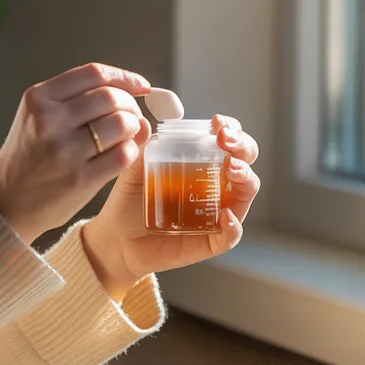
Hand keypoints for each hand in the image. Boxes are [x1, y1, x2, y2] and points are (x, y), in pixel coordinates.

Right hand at [0, 63, 151, 243]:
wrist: (5, 203)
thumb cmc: (28, 157)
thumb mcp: (36, 117)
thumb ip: (73, 99)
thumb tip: (131, 90)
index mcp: (38, 99)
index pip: (93, 74)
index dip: (124, 77)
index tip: (140, 86)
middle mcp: (49, 121)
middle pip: (110, 97)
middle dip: (130, 105)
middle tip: (130, 116)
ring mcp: (64, 151)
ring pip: (121, 123)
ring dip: (132, 128)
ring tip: (125, 135)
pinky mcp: (79, 179)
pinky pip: (123, 155)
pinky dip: (131, 151)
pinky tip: (121, 154)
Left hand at [82, 114, 260, 299]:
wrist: (118, 240)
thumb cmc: (130, 202)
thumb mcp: (132, 172)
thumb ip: (140, 149)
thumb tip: (144, 124)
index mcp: (201, 164)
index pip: (227, 141)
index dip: (230, 128)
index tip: (217, 123)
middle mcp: (215, 186)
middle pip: (245, 161)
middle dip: (242, 146)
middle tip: (225, 141)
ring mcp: (216, 213)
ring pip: (245, 194)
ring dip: (246, 178)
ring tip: (232, 169)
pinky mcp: (210, 241)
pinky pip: (231, 235)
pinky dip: (233, 226)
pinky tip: (224, 216)